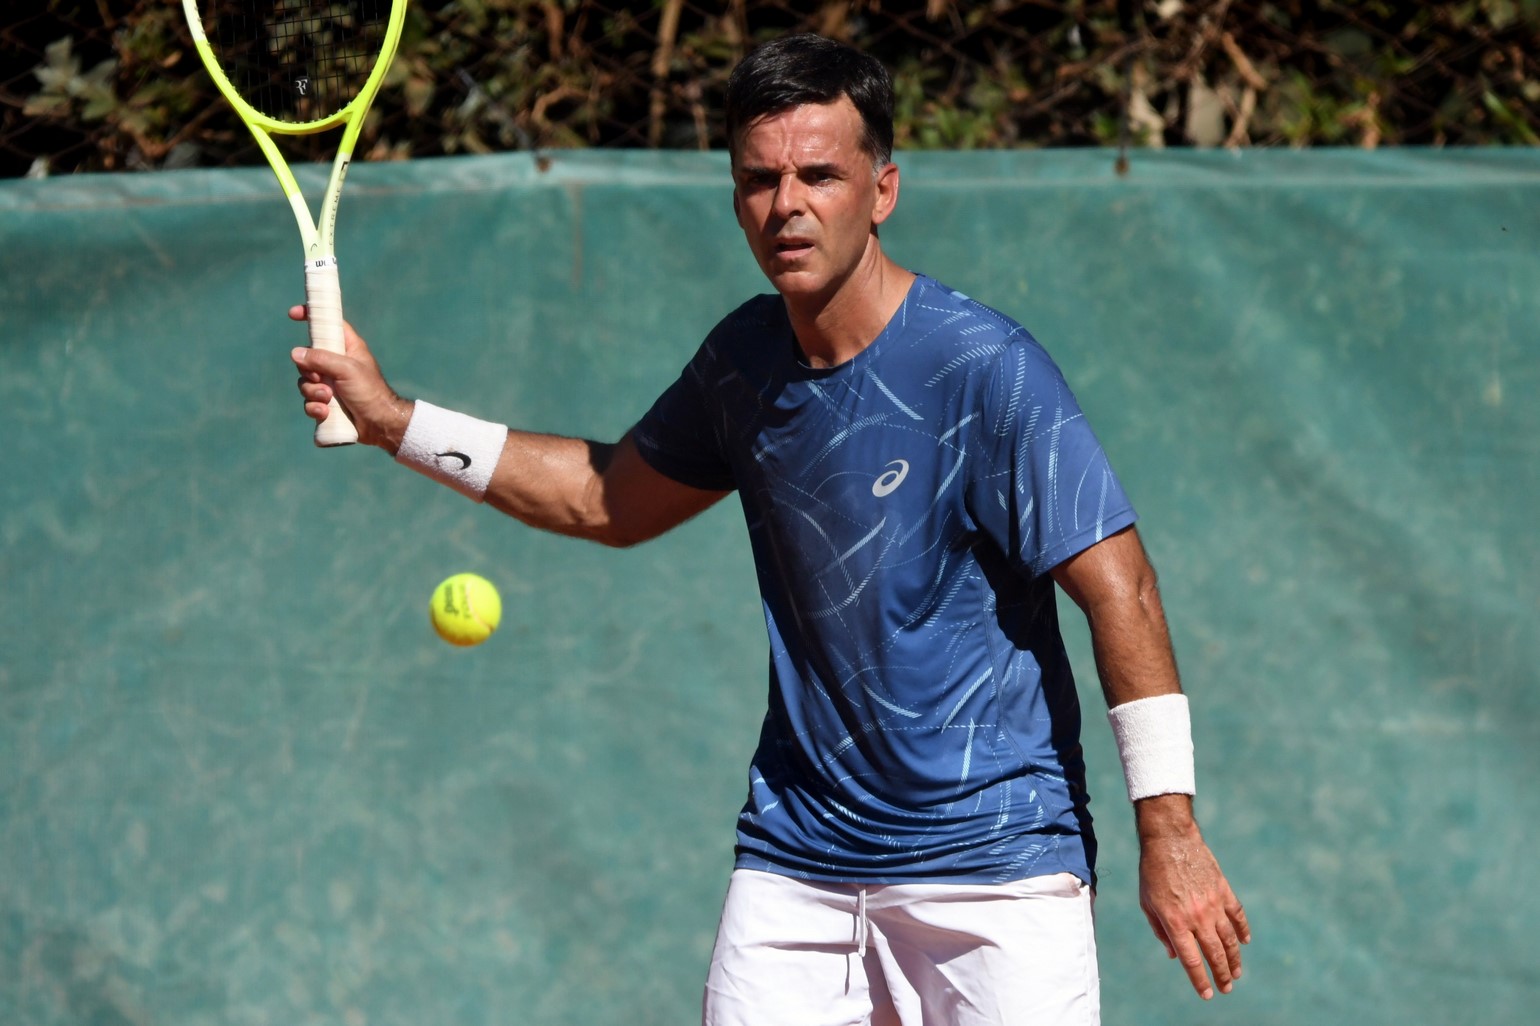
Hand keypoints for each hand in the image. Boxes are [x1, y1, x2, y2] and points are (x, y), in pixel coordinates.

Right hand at [289, 305, 411, 450]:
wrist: (379, 424)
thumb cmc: (369, 392)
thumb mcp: (347, 369)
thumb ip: (321, 358)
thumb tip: (295, 353)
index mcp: (347, 347)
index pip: (328, 324)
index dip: (312, 317)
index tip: (293, 314)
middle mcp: (337, 363)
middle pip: (308, 357)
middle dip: (309, 371)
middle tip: (321, 378)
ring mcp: (331, 383)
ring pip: (305, 382)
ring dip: (313, 392)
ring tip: (328, 399)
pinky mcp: (327, 403)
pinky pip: (309, 401)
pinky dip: (314, 407)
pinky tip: (325, 413)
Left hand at [1135, 796, 1250, 999]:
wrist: (1170, 839)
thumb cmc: (1152, 872)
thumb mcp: (1147, 903)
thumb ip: (1160, 931)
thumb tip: (1174, 955)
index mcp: (1175, 922)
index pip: (1191, 960)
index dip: (1200, 980)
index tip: (1206, 994)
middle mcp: (1197, 917)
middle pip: (1214, 954)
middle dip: (1221, 976)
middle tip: (1226, 989)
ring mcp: (1213, 904)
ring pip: (1230, 939)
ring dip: (1235, 959)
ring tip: (1236, 973)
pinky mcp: (1223, 891)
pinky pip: (1238, 915)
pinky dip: (1243, 930)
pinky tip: (1244, 942)